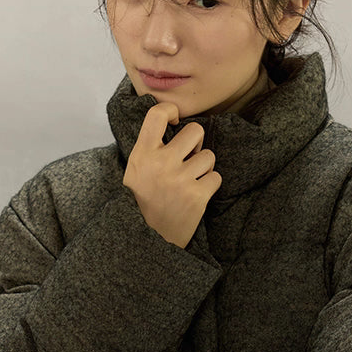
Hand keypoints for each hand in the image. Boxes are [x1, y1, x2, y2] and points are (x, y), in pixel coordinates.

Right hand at [123, 102, 221, 248]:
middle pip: (195, 131)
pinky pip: (216, 178)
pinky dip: (210, 186)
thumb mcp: (135, 171)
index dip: (171, 111)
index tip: (175, 121)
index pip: (157, 113)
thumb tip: (171, 123)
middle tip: (188, 157)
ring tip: (190, 181)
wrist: (149, 240)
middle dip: (196, 143)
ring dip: (204, 168)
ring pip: (209, 156)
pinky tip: (197, 194)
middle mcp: (161, 163)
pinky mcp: (196, 197)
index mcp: (142, 154)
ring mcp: (180, 180)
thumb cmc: (142, 203)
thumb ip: (149, 148)